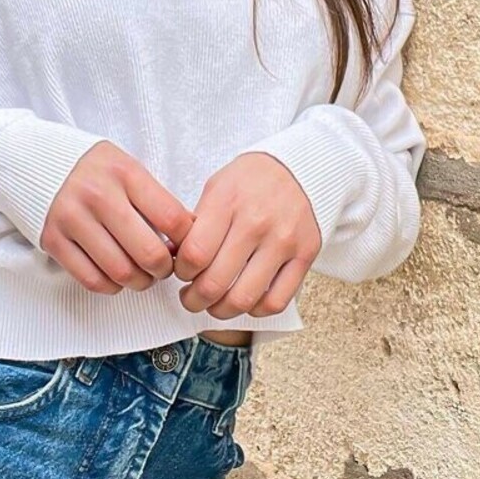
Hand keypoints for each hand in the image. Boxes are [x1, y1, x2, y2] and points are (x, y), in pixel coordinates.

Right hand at [40, 141, 194, 294]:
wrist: (36, 161)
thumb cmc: (96, 170)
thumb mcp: (129, 168)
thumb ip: (156, 199)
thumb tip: (190, 237)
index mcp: (125, 172)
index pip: (172, 218)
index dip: (188, 242)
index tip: (186, 247)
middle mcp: (98, 195)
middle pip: (149, 252)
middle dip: (165, 269)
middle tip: (164, 267)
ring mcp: (72, 219)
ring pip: (121, 272)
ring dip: (140, 282)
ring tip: (143, 274)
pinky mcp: (53, 240)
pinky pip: (92, 280)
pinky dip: (111, 286)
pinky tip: (116, 276)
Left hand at [174, 153, 321, 318]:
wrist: (297, 168)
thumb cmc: (249, 181)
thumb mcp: (216, 187)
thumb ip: (195, 223)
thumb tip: (174, 259)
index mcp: (228, 200)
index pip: (195, 254)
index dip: (181, 272)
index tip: (181, 272)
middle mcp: (256, 221)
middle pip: (215, 282)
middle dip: (193, 299)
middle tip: (190, 298)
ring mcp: (283, 240)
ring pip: (244, 298)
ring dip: (220, 311)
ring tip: (213, 305)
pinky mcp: (305, 255)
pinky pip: (276, 301)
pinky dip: (255, 310)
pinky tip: (245, 301)